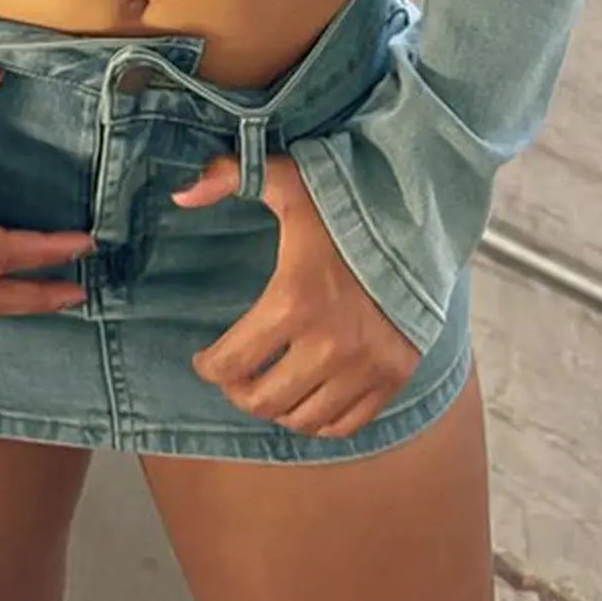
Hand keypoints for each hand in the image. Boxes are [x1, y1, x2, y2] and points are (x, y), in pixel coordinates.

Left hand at [171, 151, 422, 438]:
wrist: (420, 221)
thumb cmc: (347, 204)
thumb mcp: (289, 179)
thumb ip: (230, 175)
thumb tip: (181, 193)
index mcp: (295, 301)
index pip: (232, 362)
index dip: (209, 366)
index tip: (205, 359)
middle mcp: (330, 345)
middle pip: (263, 401)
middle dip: (239, 391)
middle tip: (235, 376)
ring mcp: (365, 366)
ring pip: (303, 419)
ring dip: (278, 409)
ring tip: (270, 385)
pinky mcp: (394, 376)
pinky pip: (346, 424)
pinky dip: (320, 420)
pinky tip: (308, 399)